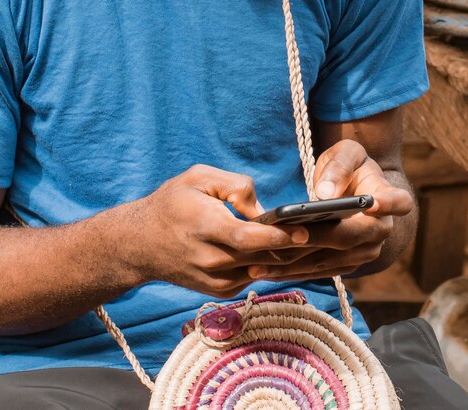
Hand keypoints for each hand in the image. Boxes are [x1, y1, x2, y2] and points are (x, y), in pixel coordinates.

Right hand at [125, 165, 315, 298]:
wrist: (141, 243)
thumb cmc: (172, 202)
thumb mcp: (199, 177)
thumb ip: (235, 186)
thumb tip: (263, 208)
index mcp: (205, 228)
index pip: (248, 239)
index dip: (277, 238)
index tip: (304, 230)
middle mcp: (211, 260)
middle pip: (262, 258)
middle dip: (294, 247)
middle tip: (326, 233)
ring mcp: (216, 281)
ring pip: (262, 270)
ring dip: (287, 259)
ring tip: (317, 241)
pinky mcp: (220, 291)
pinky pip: (254, 277)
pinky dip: (272, 265)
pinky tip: (291, 252)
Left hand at [246, 141, 413, 281]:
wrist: (358, 188)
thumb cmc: (352, 166)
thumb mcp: (348, 153)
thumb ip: (339, 167)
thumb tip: (324, 193)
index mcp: (389, 198)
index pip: (397, 202)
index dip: (387, 203)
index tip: (372, 201)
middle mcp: (381, 231)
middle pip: (347, 239)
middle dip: (311, 240)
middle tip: (277, 239)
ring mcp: (365, 252)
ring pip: (329, 261)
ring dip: (293, 264)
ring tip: (258, 263)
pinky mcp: (346, 264)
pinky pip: (319, 271)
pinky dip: (292, 271)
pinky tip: (265, 270)